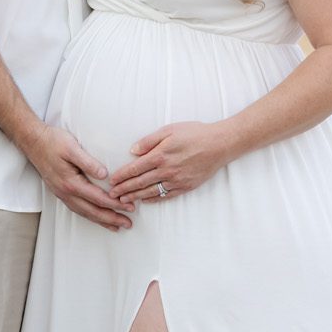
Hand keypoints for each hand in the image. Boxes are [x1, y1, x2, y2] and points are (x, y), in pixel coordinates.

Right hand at [31, 125, 132, 229]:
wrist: (33, 142)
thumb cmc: (53, 141)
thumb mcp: (72, 147)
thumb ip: (88, 162)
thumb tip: (105, 174)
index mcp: (71, 183)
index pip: (98, 198)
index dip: (115, 204)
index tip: (129, 208)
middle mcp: (66, 193)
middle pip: (92, 211)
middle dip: (111, 219)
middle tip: (128, 224)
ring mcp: (62, 194)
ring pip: (85, 213)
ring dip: (101, 220)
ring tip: (116, 226)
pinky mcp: (60, 192)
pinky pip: (78, 209)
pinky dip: (90, 215)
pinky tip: (97, 216)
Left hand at [108, 121, 229, 206]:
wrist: (220, 144)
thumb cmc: (195, 133)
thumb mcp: (169, 130)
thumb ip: (149, 141)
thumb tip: (132, 151)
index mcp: (160, 155)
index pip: (135, 168)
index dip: (121, 176)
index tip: (111, 181)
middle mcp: (167, 170)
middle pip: (140, 182)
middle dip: (124, 189)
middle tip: (111, 195)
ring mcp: (177, 180)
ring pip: (151, 191)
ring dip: (135, 196)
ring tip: (123, 200)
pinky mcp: (186, 186)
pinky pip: (166, 195)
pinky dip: (153, 199)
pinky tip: (145, 200)